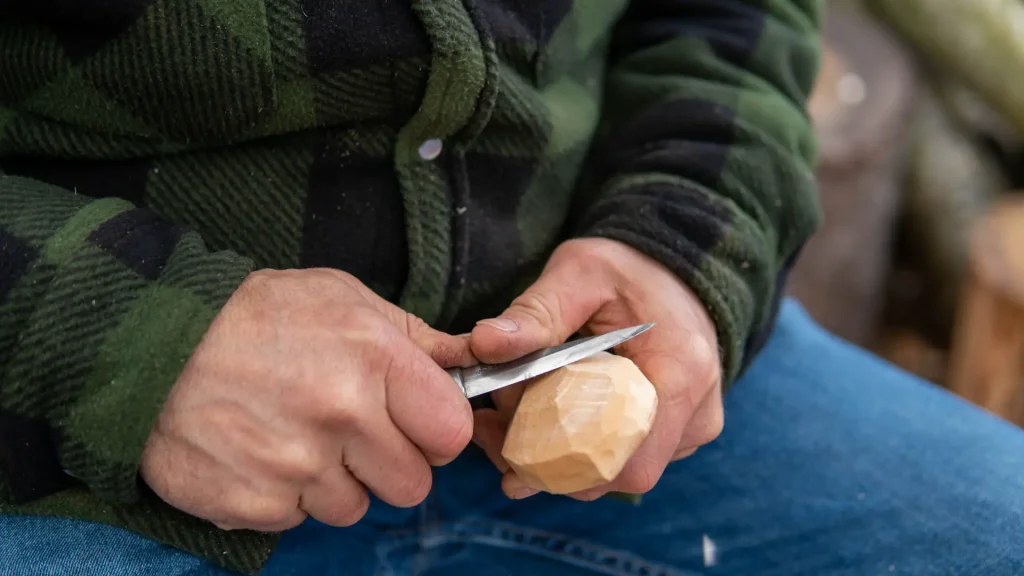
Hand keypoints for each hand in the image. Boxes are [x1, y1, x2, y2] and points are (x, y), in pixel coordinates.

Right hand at [140, 268, 475, 531]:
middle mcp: (342, 415)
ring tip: (295, 434)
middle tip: (350, 432)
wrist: (150, 343)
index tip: (414, 423)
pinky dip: (286, 495)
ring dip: (334, 481)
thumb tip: (478, 357)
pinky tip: (261, 452)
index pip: (451, 432)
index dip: (435, 431)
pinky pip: (300, 519)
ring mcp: (297, 465)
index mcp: (375, 358)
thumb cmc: (257, 315)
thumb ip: (414, 337)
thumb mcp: (344, 299)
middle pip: (411, 484)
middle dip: (387, 463)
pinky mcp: (256, 504)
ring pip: (355, 507)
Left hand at [470, 238, 722, 500]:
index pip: (626, 457)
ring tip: (509, 421)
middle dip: (548, 464)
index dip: (562, 464)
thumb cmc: (628, 268)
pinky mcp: (680, 432)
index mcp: (681, 374)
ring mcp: (691, 428)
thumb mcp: (578, 274)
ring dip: (560, 459)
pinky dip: (581, 448)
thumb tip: (484, 344)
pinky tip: (543, 421)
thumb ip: (535, 312)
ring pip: (617, 471)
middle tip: (493, 430)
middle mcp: (696, 413)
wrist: (674, 267)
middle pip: (616, 473)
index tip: (506, 441)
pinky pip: (625, 457)